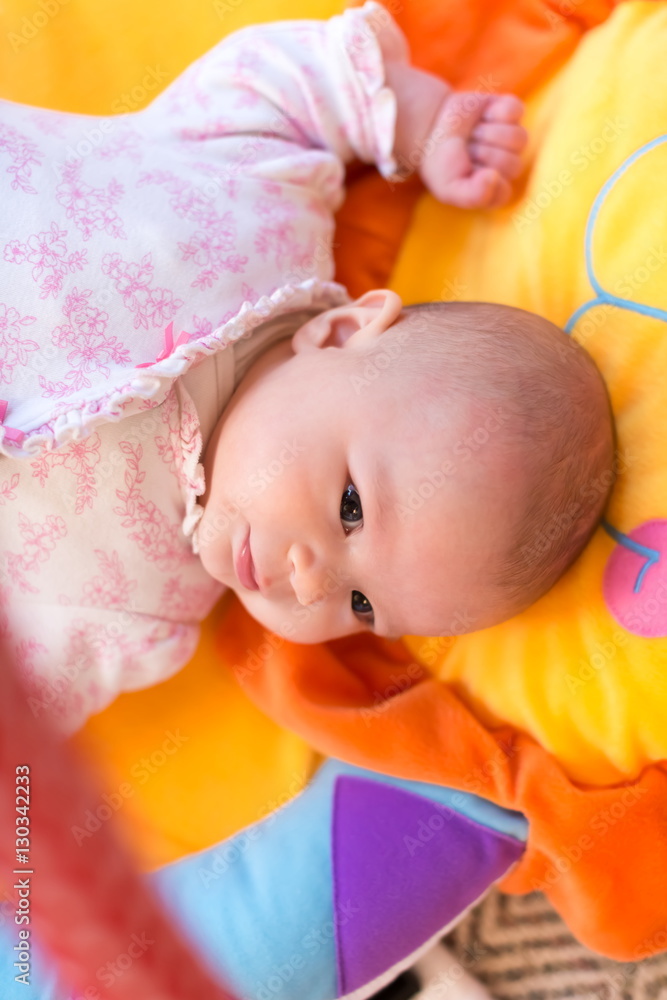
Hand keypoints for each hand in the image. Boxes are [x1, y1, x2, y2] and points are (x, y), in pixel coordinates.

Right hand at [418, 90, 527, 208]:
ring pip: (518, 137)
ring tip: (473, 133)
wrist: (432, 130)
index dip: (483, 179)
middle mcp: (508, 166)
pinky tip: (483, 115)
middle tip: (467, 150)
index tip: (466, 172)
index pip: (503, 191)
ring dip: (488, 133)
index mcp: (496, 189)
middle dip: (483, 154)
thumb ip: (474, 195)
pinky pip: (516, 110)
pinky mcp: (511, 112)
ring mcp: (511, 139)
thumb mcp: (450, 188)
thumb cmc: (442, 164)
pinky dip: (495, 111)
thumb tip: (494, 177)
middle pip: (512, 164)